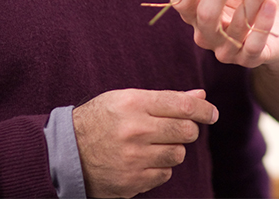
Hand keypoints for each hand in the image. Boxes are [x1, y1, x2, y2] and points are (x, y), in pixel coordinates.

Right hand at [72, 88, 217, 197]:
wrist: (66, 152)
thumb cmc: (101, 119)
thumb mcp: (128, 99)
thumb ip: (165, 98)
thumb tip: (200, 96)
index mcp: (135, 103)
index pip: (182, 105)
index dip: (203, 109)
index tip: (212, 113)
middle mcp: (136, 130)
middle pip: (185, 131)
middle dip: (189, 129)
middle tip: (181, 128)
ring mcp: (134, 159)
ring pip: (177, 154)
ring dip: (173, 148)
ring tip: (155, 143)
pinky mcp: (131, 182)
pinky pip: (164, 174)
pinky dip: (160, 167)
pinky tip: (144, 160)